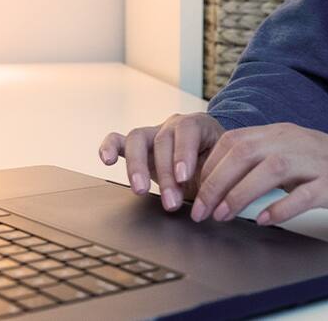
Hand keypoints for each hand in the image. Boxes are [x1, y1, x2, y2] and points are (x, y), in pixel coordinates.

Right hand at [97, 112, 224, 212]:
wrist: (210, 160)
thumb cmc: (215, 164)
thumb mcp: (221, 169)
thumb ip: (215, 179)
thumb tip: (210, 202)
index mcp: (198, 125)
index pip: (188, 130)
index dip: (183, 153)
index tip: (183, 177)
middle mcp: (173, 126)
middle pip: (162, 140)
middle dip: (165, 174)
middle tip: (170, 201)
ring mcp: (152, 133)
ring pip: (137, 138)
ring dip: (137, 166)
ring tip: (140, 190)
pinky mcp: (137, 146)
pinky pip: (118, 140)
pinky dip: (109, 147)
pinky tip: (106, 159)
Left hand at [189, 122, 327, 226]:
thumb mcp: (295, 159)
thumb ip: (263, 164)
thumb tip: (220, 183)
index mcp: (282, 133)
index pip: (234, 141)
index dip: (208, 167)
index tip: (195, 193)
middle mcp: (297, 140)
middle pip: (245, 152)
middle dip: (215, 182)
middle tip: (201, 211)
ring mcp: (318, 160)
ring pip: (270, 169)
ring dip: (241, 193)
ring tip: (224, 215)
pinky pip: (305, 193)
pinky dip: (281, 207)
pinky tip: (265, 220)